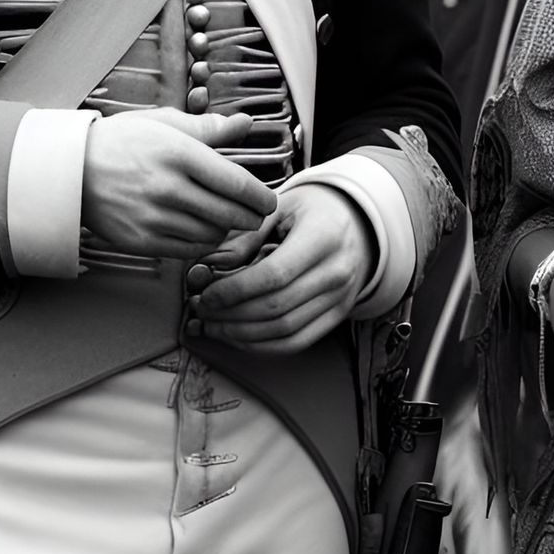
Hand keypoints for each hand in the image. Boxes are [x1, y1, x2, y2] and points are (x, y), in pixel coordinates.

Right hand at [80, 108, 275, 258]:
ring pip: (211, 235)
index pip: (237, 183)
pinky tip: (205, 234)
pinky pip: (188, 251)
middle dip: (251, 217)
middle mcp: (168, 187)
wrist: (70, 170)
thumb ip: (208, 129)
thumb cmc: (120, 142)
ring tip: (229, 222)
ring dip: (227, 231)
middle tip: (257, 215)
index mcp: (179, 154)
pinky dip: (203, 245)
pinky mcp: (141, 241)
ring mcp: (154, 217)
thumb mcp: (164, 123)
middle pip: (229, 213)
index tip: (269, 201)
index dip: (261, 197)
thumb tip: (245, 124)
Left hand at [189, 182, 374, 353]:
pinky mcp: (337, 315)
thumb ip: (245, 237)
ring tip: (210, 325)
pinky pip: (295, 342)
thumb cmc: (310, 211)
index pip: (275, 275)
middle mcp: (338, 271)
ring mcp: (341, 297)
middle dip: (230, 315)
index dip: (235, 290)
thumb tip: (208, 269)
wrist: (355, 223)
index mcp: (324, 236)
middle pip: (276, 308)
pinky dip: (261, 345)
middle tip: (199, 309)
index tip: (205, 293)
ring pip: (283, 331)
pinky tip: (235, 336)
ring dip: (239, 334)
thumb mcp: (278, 208)